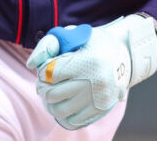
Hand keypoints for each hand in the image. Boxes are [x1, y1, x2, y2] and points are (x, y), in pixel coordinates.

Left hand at [26, 14, 156, 129]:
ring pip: (60, 110)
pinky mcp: (99, 111)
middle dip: (43, 88)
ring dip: (50, 103)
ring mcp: (97, 99)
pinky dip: (62, 115)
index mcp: (86, 61)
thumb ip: (49, 44)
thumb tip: (31, 64)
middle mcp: (93, 83)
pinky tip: (62, 104)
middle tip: (43, 83)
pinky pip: (72, 121)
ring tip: (51, 94)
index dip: (43, 70)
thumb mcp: (74, 35)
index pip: (50, 72)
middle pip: (52, 94)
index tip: (45, 68)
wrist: (125, 56)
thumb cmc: (94, 43)